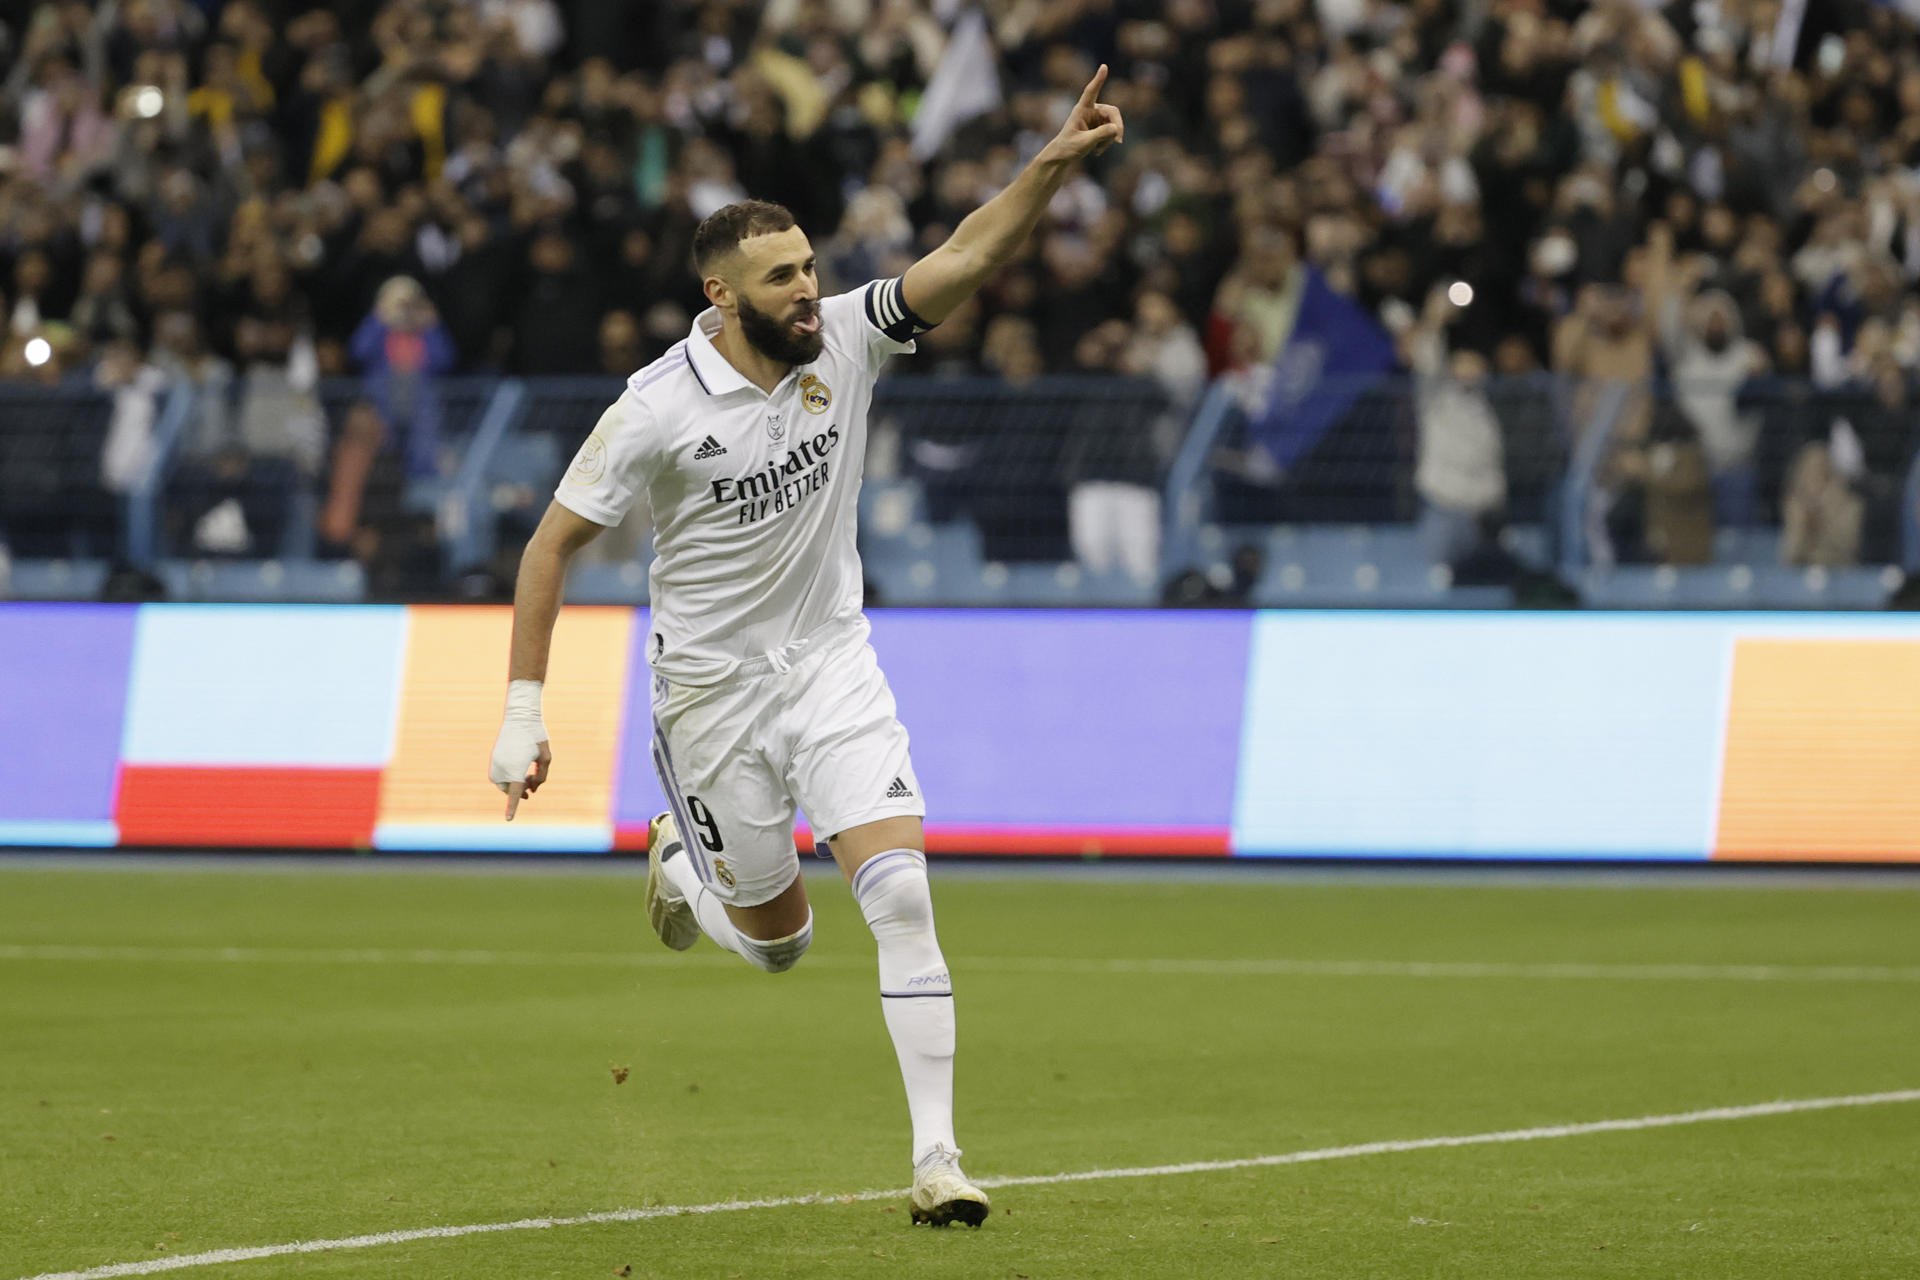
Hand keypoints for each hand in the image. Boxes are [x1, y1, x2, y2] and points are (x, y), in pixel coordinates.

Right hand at [489, 686, 549, 819]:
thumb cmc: (536, 736)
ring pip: (504, 784)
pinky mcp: (493, 758)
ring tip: (527, 773)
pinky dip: (509, 776)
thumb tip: (532, 791)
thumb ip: (541, 777)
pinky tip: (519, 766)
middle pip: (511, 790)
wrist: (520, 717)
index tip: (508, 820)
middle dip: (521, 790)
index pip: (515, 793)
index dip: (512, 807)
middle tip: (533, 779)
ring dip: (514, 783)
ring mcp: (495, 763)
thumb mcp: (546, 757)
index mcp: (516, 768)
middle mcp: (502, 768)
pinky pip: (499, 775)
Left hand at [1048, 64, 1124, 161]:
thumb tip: (1116, 128)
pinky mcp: (1099, 126)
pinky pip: (1111, 132)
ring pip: (1113, 124)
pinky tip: (1097, 151)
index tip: (1103, 67)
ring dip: (1110, 138)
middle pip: (1112, 112)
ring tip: (1098, 150)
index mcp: (1081, 109)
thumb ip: (1101, 135)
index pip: (1091, 92)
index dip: (1098, 80)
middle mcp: (1090, 110)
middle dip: (1117, 126)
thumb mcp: (1084, 143)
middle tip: (1118, 141)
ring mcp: (1096, 118)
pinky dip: (1107, 142)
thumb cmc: (1068, 148)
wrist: (1062, 157)